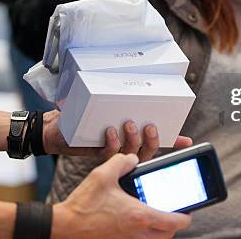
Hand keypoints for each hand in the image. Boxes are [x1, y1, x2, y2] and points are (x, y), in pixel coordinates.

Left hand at [43, 110, 192, 160]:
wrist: (54, 126)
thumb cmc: (82, 114)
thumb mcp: (106, 104)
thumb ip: (125, 101)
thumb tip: (138, 86)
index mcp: (130, 137)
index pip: (156, 142)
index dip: (172, 143)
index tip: (186, 140)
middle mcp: (123, 146)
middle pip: (147, 152)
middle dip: (152, 141)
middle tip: (150, 125)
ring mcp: (110, 151)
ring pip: (130, 154)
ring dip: (133, 140)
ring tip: (129, 124)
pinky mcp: (94, 152)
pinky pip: (108, 153)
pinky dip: (112, 143)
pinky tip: (109, 130)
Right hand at [52, 153, 191, 238]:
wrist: (65, 226)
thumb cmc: (84, 203)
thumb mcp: (103, 174)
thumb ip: (122, 161)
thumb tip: (133, 159)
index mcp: (140, 215)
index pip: (176, 222)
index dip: (185, 215)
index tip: (186, 207)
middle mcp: (138, 233)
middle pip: (169, 235)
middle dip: (174, 223)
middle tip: (171, 210)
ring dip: (160, 230)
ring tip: (155, 215)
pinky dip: (145, 234)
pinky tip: (135, 221)